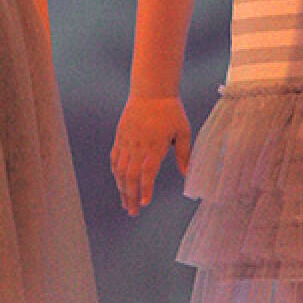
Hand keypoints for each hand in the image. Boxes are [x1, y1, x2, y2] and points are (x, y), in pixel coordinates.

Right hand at [111, 96, 191, 215]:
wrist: (151, 91)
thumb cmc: (170, 110)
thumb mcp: (183, 131)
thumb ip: (184, 153)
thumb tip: (187, 174)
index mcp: (154, 145)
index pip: (147, 172)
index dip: (145, 189)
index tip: (144, 203)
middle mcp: (138, 146)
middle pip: (131, 176)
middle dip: (130, 196)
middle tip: (132, 212)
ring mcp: (127, 141)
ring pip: (120, 170)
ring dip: (122, 188)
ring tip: (125, 202)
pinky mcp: (120, 137)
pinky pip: (114, 158)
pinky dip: (116, 172)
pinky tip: (119, 182)